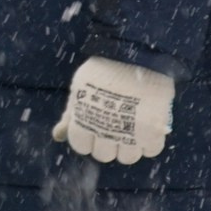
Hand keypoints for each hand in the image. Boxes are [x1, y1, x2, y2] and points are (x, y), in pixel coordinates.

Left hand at [50, 58, 174, 164]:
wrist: (134, 53)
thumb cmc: (103, 70)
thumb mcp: (80, 89)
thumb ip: (71, 115)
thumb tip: (58, 136)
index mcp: (82, 122)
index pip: (82, 146)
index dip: (89, 138)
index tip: (97, 126)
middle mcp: (104, 132)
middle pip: (104, 155)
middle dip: (108, 142)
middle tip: (116, 124)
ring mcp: (129, 134)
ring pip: (128, 157)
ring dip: (130, 145)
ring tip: (134, 126)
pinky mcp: (153, 131)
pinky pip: (152, 150)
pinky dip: (151, 142)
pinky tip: (149, 127)